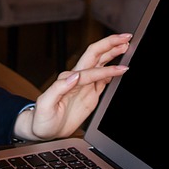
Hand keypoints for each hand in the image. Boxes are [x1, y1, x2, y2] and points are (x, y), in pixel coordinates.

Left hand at [15, 33, 131, 141]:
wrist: (42, 130)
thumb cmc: (42, 118)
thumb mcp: (45, 104)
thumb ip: (58, 88)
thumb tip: (74, 76)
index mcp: (68, 79)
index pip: (90, 71)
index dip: (106, 69)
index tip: (121, 69)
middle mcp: (77, 79)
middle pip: (96, 56)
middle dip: (110, 45)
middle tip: (125, 38)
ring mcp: (84, 86)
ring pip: (101, 64)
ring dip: (113, 54)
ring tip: (126, 45)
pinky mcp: (89, 94)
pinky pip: (103, 80)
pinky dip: (112, 72)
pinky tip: (119, 68)